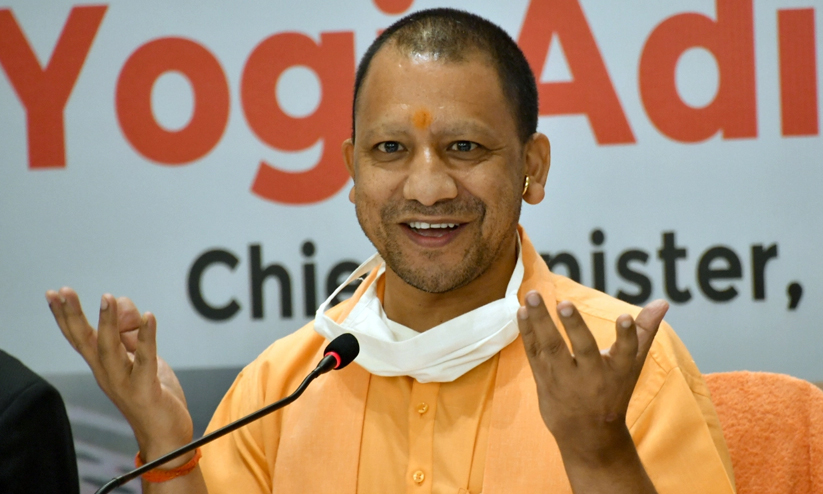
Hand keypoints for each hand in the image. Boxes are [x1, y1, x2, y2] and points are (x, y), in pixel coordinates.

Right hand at [46, 288, 193, 463]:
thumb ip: (131, 333)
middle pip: (85, 341)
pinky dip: (147, 337)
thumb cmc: (153, 396)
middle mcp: (108, 374)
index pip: (80, 337)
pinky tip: (149, 317)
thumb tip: (122, 304)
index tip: (54, 293)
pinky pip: (145, 360)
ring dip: (107, 322)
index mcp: (104, 365)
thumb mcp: (142, 357)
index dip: (65, 316)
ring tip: (108, 297)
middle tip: (63, 291)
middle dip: (72, 315)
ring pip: (109, 349)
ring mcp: (123, 383)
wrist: (167, 436)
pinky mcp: (145, 390)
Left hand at [517, 291, 667, 463]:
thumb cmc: (613, 391)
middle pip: (583, 349)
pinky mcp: (544, 381)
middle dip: (575, 326)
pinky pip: (534, 354)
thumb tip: (662, 302)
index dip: (627, 335)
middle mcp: (592, 376)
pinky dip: (527, 333)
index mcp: (618, 371)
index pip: (627, 352)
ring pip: (552, 348)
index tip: (624, 318)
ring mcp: (565, 379)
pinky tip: (521, 311)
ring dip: (540, 322)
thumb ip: (644, 332)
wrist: (588, 435)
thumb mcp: (631, 364)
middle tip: (565, 304)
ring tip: (531, 296)